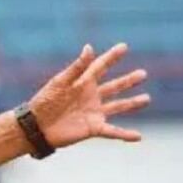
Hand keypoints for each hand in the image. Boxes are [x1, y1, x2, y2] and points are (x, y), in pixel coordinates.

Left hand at [30, 43, 150, 147]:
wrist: (35, 126)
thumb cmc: (45, 101)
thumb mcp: (61, 82)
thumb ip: (77, 67)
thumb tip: (89, 47)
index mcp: (82, 82)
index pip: (100, 67)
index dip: (111, 57)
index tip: (124, 46)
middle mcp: (90, 96)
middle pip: (114, 86)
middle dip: (128, 81)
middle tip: (143, 74)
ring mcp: (93, 112)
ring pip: (117, 106)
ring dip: (132, 103)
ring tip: (147, 98)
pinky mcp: (93, 128)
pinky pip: (112, 131)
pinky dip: (125, 134)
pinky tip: (138, 136)